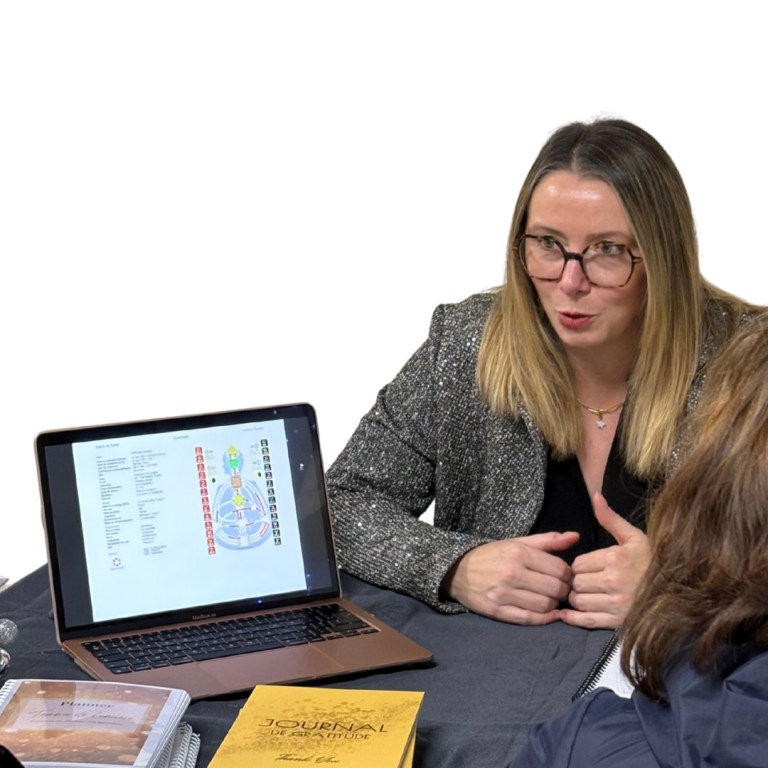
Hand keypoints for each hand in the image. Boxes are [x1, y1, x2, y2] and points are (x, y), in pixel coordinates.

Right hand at [442, 532, 578, 624]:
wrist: (457, 571)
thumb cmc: (492, 556)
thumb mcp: (517, 543)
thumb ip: (548, 541)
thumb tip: (575, 537)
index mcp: (518, 553)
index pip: (559, 568)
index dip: (567, 574)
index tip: (563, 575)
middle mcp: (511, 573)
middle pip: (555, 589)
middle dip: (563, 591)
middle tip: (559, 589)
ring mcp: (503, 594)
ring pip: (544, 605)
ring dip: (553, 605)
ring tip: (549, 599)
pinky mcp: (497, 611)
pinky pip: (529, 619)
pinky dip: (544, 619)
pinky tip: (547, 613)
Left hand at [560, 493, 650, 628]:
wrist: (680, 589)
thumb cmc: (653, 560)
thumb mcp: (633, 536)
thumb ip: (610, 518)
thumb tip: (595, 496)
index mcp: (614, 557)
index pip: (578, 564)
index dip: (579, 567)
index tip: (588, 569)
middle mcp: (613, 580)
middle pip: (576, 582)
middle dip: (577, 582)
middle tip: (586, 582)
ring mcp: (615, 602)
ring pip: (578, 600)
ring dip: (577, 598)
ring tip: (587, 595)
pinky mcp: (617, 621)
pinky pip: (586, 620)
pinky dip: (573, 618)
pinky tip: (567, 614)